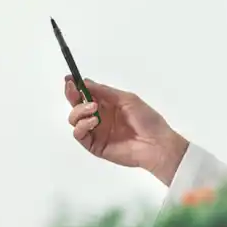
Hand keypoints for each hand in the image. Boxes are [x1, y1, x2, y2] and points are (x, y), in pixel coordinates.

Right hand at [64, 76, 188, 184]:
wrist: (156, 144)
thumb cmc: (147, 120)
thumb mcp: (126, 98)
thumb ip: (104, 91)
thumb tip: (85, 82)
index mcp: (106, 104)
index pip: (85, 94)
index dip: (75, 87)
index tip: (69, 80)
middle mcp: (98, 116)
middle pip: (76, 105)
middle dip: (71, 96)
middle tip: (74, 91)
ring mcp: (95, 131)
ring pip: (74, 119)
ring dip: (79, 111)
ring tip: (93, 108)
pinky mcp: (94, 145)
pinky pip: (79, 134)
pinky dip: (82, 125)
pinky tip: (94, 121)